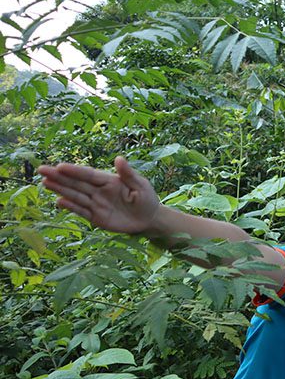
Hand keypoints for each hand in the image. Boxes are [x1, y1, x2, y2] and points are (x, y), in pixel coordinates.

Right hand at [39, 157, 160, 234]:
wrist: (149, 220)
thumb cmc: (146, 199)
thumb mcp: (141, 185)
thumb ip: (128, 174)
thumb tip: (119, 158)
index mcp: (109, 180)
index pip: (89, 174)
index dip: (75, 171)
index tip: (60, 166)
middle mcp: (98, 190)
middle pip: (77, 183)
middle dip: (60, 177)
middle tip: (42, 170)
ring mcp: (95, 204)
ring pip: (76, 195)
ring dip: (61, 190)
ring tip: (45, 183)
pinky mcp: (95, 217)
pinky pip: (81, 211)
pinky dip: (71, 207)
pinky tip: (59, 202)